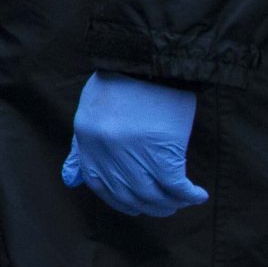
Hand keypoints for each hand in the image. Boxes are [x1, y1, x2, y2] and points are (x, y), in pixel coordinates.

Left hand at [62, 71, 207, 217]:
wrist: (147, 59)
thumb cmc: (120, 81)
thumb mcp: (90, 111)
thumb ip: (82, 147)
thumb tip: (70, 179)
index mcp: (86, 138)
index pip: (97, 184)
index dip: (117, 200)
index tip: (134, 205)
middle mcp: (106, 150)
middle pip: (127, 194)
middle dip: (147, 206)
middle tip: (164, 207)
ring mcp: (132, 151)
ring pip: (150, 194)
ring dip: (168, 204)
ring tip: (180, 202)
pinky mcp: (161, 148)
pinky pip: (175, 185)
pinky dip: (187, 195)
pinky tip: (197, 195)